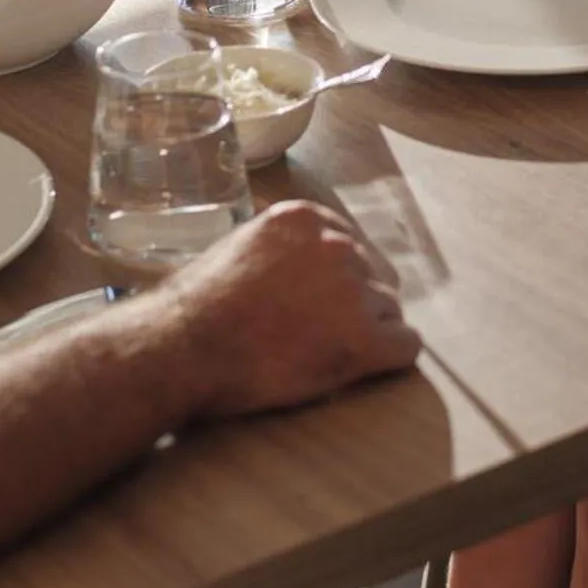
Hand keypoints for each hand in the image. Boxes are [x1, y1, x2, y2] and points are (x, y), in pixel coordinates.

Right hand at [167, 200, 419, 418]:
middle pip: (371, 278)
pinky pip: (406, 345)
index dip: (333, 282)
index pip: (349, 247)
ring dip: (365, 333)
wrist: (182, 348)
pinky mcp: (363, 338)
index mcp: (308, 218)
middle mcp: (338, 244)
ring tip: (323, 355)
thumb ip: (280, 248)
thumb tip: (294, 262)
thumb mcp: (238, 246)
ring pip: (388, 311)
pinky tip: (364, 369)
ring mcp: (353, 290)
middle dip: (349, 306)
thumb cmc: (196, 306)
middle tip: (314, 335)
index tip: (313, 305)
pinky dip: (390, 360)